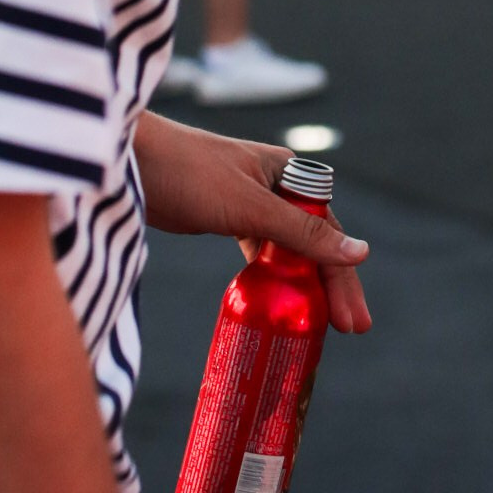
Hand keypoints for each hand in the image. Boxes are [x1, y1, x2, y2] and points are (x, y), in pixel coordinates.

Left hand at [133, 113, 372, 334]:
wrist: (132, 162)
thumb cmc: (190, 173)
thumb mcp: (251, 207)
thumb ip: (303, 233)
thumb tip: (360, 252)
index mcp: (291, 175)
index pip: (329, 232)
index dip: (343, 277)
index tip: (353, 318)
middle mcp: (278, 187)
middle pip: (315, 244)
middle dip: (332, 288)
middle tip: (350, 329)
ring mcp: (252, 204)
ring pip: (289, 251)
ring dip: (305, 286)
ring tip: (322, 325)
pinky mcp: (228, 218)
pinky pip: (262, 254)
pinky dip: (273, 278)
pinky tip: (281, 302)